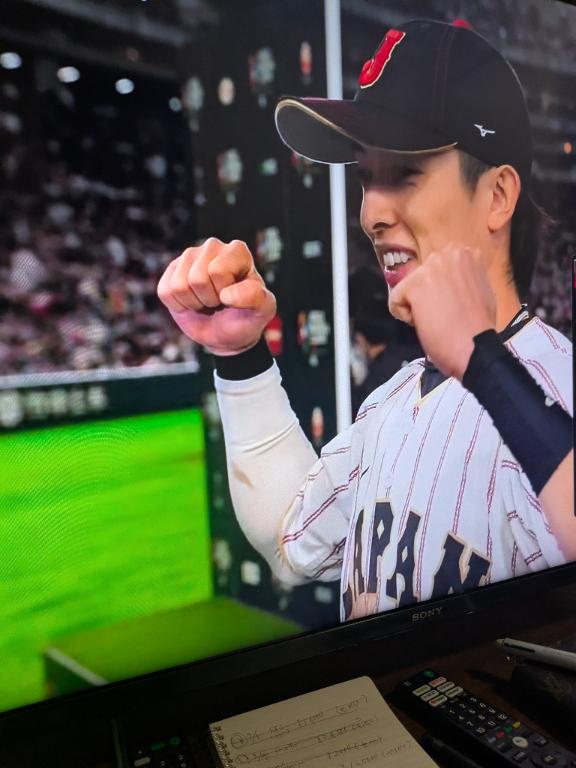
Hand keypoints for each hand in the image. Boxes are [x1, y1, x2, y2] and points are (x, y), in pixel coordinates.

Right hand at [157, 238, 276, 354]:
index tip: (234, 298)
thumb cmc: (247, 317)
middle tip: (220, 302)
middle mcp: (213, 246)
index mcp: (238, 251)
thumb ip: (256, 297)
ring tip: (208, 302)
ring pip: (179, 286)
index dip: (224, 293)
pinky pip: (165, 291)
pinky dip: (179, 305)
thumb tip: (227, 294)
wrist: (227, 334)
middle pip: (197, 278)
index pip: (218, 271)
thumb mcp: (263, 311)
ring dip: (194, 303)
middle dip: (209, 299)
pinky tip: (193, 302)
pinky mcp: (172, 270)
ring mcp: (190, 256)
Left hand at [388, 245, 496, 379]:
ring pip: (407, 288)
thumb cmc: (479, 326)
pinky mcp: (414, 286)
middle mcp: (447, 254)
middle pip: (420, 276)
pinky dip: (404, 316)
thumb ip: (461, 277)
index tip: (447, 303)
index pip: (435, 269)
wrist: (475, 347)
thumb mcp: (478, 286)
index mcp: (464, 254)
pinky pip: (395, 301)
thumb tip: (446, 281)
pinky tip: (425, 324)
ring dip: (416, 306)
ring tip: (436, 319)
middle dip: (426, 296)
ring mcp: (430, 269)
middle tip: (441, 314)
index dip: (438, 290)